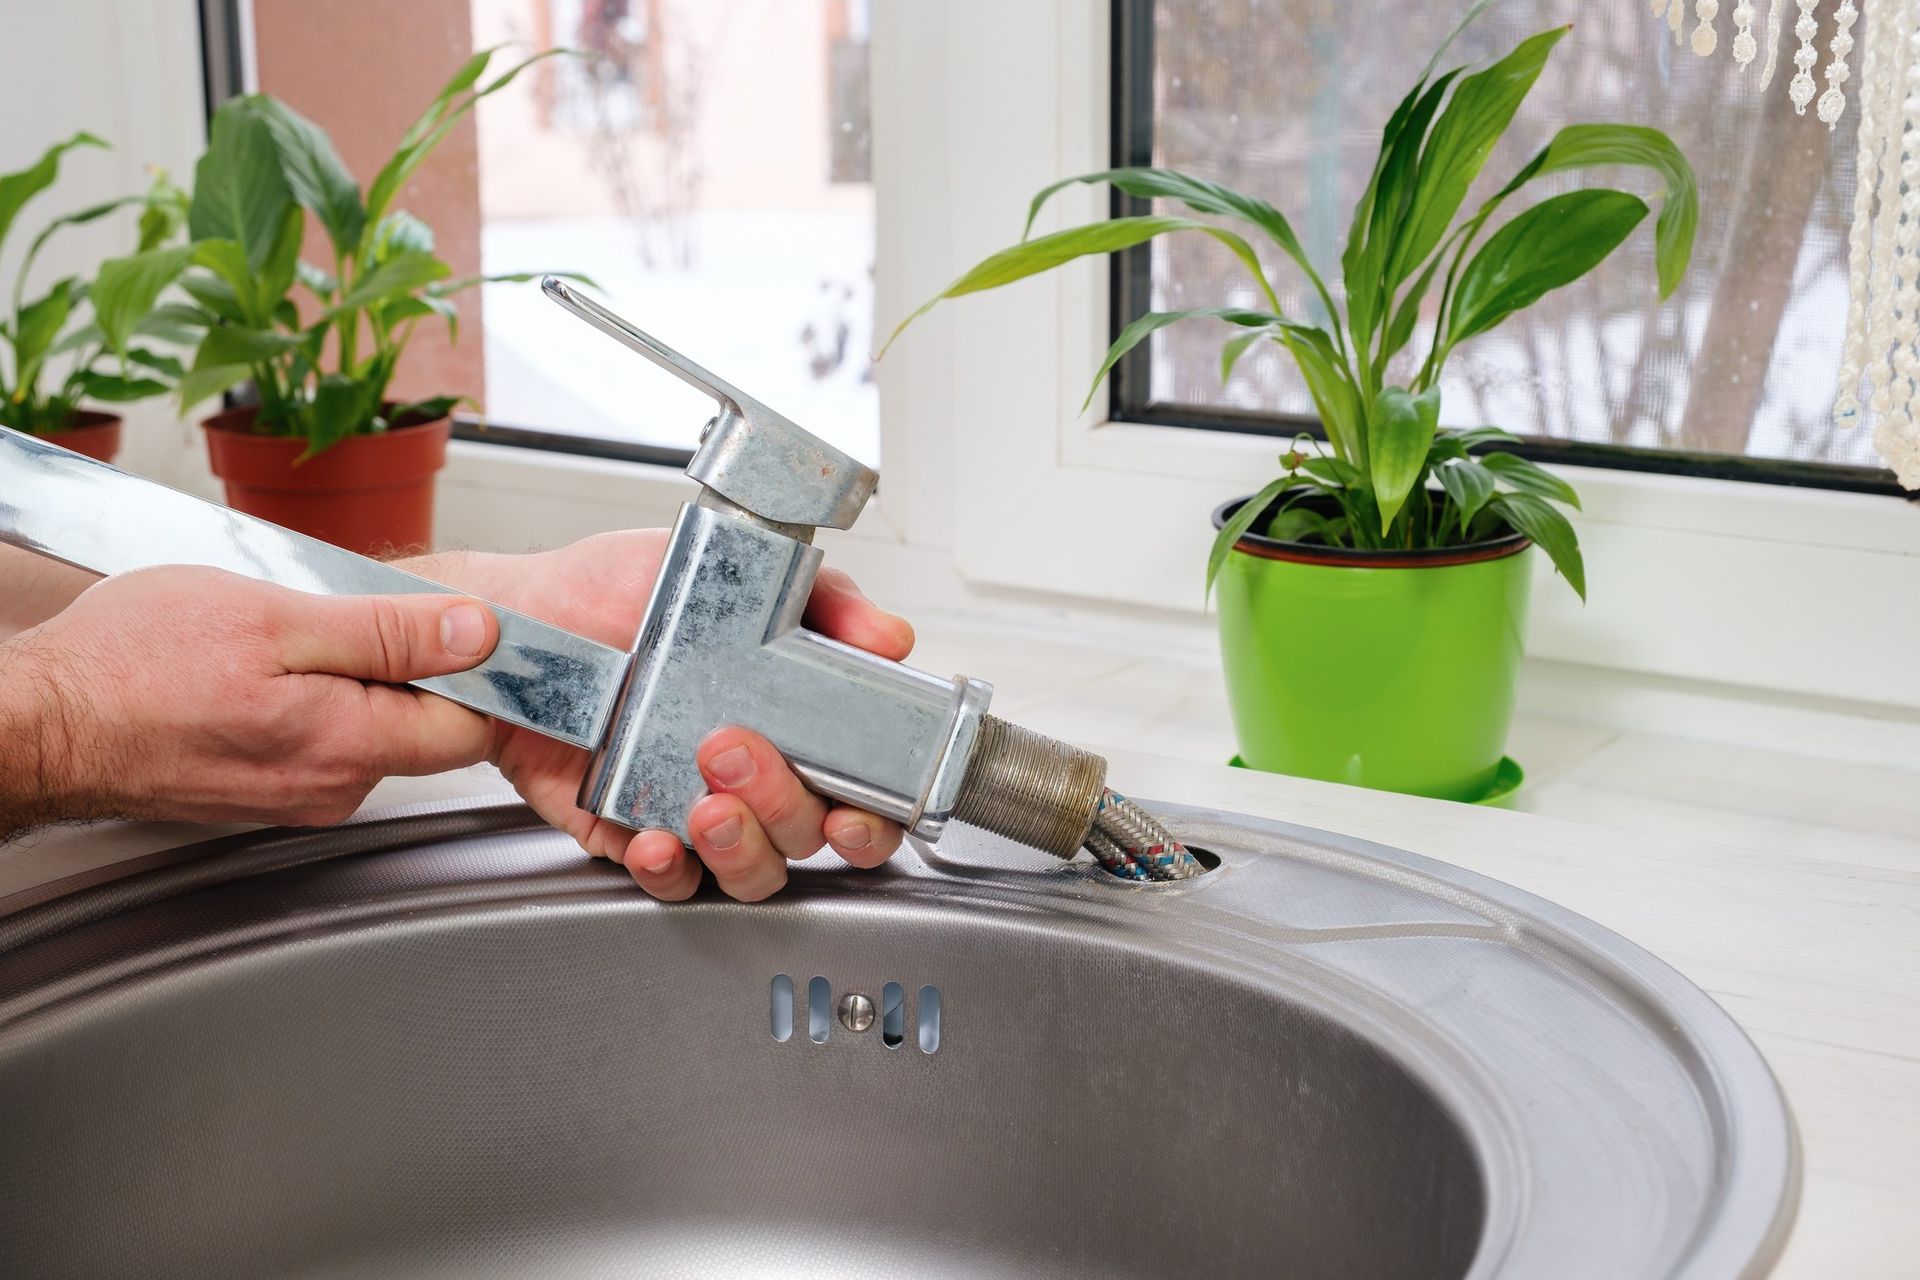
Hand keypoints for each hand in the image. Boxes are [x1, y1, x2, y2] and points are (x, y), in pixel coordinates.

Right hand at [0, 565, 500, 831]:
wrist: (40, 721)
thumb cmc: (132, 668)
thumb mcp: (277, 618)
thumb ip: (390, 630)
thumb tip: (477, 633)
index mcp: (351, 744)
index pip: (472, 725)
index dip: (474, 669)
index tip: (449, 625)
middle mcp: (335, 786)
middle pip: (426, 728)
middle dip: (406, 667)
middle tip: (339, 620)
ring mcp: (300, 795)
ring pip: (373, 731)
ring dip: (350, 679)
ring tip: (283, 644)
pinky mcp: (267, 790)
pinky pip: (323, 740)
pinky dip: (308, 699)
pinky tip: (258, 673)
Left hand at [420, 532, 916, 902]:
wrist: (521, 616)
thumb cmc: (620, 591)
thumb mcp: (735, 568)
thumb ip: (824, 601)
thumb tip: (889, 637)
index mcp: (792, 721)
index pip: (861, 792)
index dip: (872, 818)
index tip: (855, 810)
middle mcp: (753, 775)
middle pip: (807, 834)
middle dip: (784, 805)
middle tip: (735, 751)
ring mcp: (695, 808)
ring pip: (752, 870)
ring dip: (739, 847)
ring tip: (705, 805)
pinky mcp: (633, 832)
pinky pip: (668, 879)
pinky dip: (666, 867)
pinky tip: (654, 838)